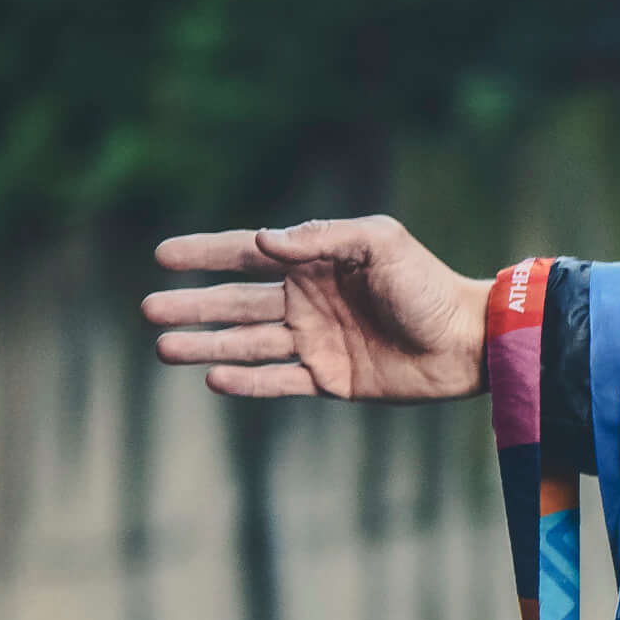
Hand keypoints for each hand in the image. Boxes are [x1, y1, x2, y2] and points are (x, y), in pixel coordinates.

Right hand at [142, 216, 492, 399]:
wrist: (470, 341)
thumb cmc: (429, 285)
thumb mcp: (381, 244)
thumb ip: (323, 237)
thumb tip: (262, 239)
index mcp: (316, 263)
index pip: (249, 255)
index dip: (206, 254)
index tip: (162, 255)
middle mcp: (308, 301)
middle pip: (236, 302)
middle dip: (192, 305)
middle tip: (149, 309)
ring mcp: (316, 342)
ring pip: (247, 343)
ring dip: (206, 345)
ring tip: (163, 346)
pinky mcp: (331, 379)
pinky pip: (278, 381)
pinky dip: (246, 381)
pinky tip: (213, 378)